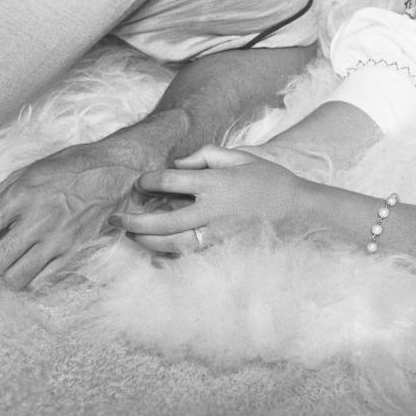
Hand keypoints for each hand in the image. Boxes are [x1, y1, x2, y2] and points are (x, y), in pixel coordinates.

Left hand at [0, 141, 144, 290]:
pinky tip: (15, 281)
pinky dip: (23, 286)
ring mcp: (56, 239)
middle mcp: (36, 220)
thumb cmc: (71, 167)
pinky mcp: (73, 252)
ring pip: (14, 279)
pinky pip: (41, 281)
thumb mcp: (27, 171)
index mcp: (21, 196)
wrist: (116, 171)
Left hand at [113, 144, 309, 255]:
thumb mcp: (240, 156)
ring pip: (173, 244)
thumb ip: (206, 156)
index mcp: (216, 183)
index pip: (171, 181)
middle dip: (136, 220)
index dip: (150, 180)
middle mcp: (213, 211)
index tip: (140, 181)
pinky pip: (189, 258)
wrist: (298, 211)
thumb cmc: (268, 179)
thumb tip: (177, 165)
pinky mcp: (223, 251)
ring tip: (132, 236)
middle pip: (164, 219)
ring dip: (148, 241)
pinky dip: (169, 259)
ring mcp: (217, 235)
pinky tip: (156, 256)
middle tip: (117, 218)